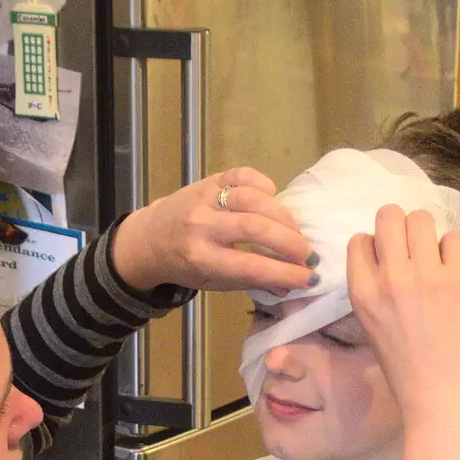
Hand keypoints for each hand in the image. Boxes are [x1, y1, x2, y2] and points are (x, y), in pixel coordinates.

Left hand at [111, 167, 315, 296]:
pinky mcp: (209, 180)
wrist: (151, 238)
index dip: (284, 272)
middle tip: (308, 253)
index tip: (308, 277)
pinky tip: (272, 197)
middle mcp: (201, 226)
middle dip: (290, 242)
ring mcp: (205, 199)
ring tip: (294, 230)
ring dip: (282, 215)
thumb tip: (291, 284)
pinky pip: (242, 175)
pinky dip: (263, 184)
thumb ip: (250, 281)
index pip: (250, 266)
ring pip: (251, 199)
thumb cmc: (187, 266)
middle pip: (255, 228)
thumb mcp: (212, 282)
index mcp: (200, 258)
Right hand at [348, 205, 459, 459]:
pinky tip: (454, 272)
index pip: (359, 240)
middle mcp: (390, 278)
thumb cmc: (407, 369)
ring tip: (435, 257)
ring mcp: (425, 276)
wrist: (441, 396)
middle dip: (400, 227)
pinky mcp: (458, 279)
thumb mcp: (373, 326)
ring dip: (427, 233)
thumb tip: (391, 256)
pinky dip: (453, 250)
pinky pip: (453, 238)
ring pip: (421, 219)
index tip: (388, 263)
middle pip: (389, 216)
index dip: (376, 247)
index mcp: (362, 293)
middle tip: (413, 249)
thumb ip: (376, 290)